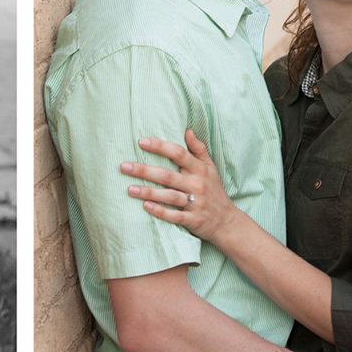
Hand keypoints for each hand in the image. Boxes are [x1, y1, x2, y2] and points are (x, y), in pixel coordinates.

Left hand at [121, 129, 234, 246]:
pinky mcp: (193, 220)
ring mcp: (195, 203)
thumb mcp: (211, 168)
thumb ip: (199, 149)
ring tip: (129, 188)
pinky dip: (160, 211)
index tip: (141, 141)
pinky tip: (145, 206)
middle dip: (144, 170)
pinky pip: (174, 216)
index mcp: (199, 170)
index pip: (178, 154)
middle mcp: (197, 185)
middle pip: (167, 175)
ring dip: (148, 192)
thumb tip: (187, 130)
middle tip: (123, 166)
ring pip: (169, 196)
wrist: (228, 222)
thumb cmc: (215, 191)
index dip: (160, 146)